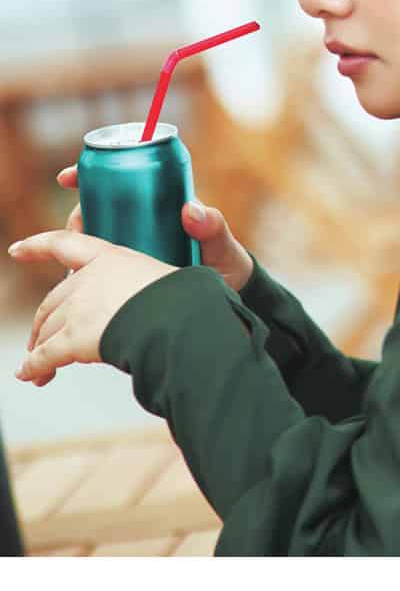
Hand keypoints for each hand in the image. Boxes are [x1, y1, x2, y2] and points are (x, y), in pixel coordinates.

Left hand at [8, 231, 178, 385]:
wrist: (184, 323)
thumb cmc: (191, 300)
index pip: (66, 244)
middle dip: (42, 321)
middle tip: (40, 336)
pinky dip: (34, 367)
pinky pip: (45, 356)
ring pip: (47, 329)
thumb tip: (189, 215)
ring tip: (39, 366)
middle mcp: (89, 279)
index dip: (38, 246)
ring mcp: (79, 309)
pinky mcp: (73, 339)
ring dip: (39, 348)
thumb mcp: (184, 267)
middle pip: (53, 299)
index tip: (17, 250)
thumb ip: (175, 256)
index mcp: (112, 257)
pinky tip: (31, 376)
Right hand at [58, 164, 252, 292]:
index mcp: (160, 207)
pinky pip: (97, 268)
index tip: (67, 178)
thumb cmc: (225, 264)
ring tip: (77, 261)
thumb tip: (190, 209)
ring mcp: (132, 248)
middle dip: (77, 215)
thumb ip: (213, 226)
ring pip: (93, 240)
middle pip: (97, 211)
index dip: (89, 174)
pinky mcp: (125, 273)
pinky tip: (75, 285)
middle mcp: (141, 224)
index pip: (120, 182)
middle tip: (78, 228)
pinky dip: (82, 272)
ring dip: (77, 246)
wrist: (228, 297)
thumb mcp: (221, 244)